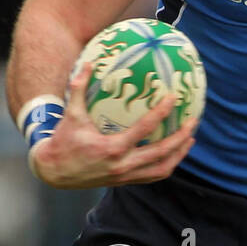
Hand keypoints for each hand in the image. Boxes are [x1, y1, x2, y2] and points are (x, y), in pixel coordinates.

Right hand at [29, 61, 198, 188]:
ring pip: (162, 168)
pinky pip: (153, 175)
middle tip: (193, 121)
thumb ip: (79, 88)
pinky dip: (167, 164)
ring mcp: (126, 176)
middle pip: (162, 153)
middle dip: (181, 138)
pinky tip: (175, 152)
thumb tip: (89, 63)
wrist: (53, 172)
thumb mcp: (71, 115)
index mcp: (112, 148)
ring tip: (191, 137)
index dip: (161, 113)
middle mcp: (122, 165)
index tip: (174, 98)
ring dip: (179, 154)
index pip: (144, 129)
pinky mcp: (125, 182)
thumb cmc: (63, 141)